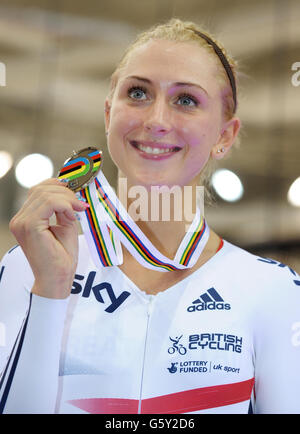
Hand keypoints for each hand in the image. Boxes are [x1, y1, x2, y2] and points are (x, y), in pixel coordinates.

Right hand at [9, 178, 89, 298]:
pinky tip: (73, 214)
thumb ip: (64, 209)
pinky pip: (49, 203)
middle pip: (41, 189)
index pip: (38, 190)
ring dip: (67, 198)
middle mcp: (19, 219)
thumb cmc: (61, 257)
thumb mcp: (65, 226)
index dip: (59, 186)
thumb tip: (72, 192)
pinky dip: (65, 204)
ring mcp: (22, 222)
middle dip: (65, 192)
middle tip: (81, 204)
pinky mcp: (30, 226)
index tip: (77, 195)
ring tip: (78, 210)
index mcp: (25, 218)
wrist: (57, 280)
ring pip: (45, 193)